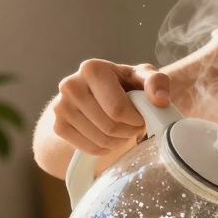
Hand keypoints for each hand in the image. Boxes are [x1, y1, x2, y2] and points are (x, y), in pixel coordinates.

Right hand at [50, 59, 171, 154]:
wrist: (94, 94)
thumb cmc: (123, 84)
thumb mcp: (142, 77)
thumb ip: (156, 82)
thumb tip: (159, 100)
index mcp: (92, 69)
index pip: (117, 109)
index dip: (135, 120)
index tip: (141, 117)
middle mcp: (71, 85)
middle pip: (110, 126)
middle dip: (129, 131)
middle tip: (134, 126)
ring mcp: (61, 107)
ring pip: (101, 140)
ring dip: (119, 140)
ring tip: (123, 129)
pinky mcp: (58, 126)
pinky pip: (90, 148)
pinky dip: (106, 148)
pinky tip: (109, 136)